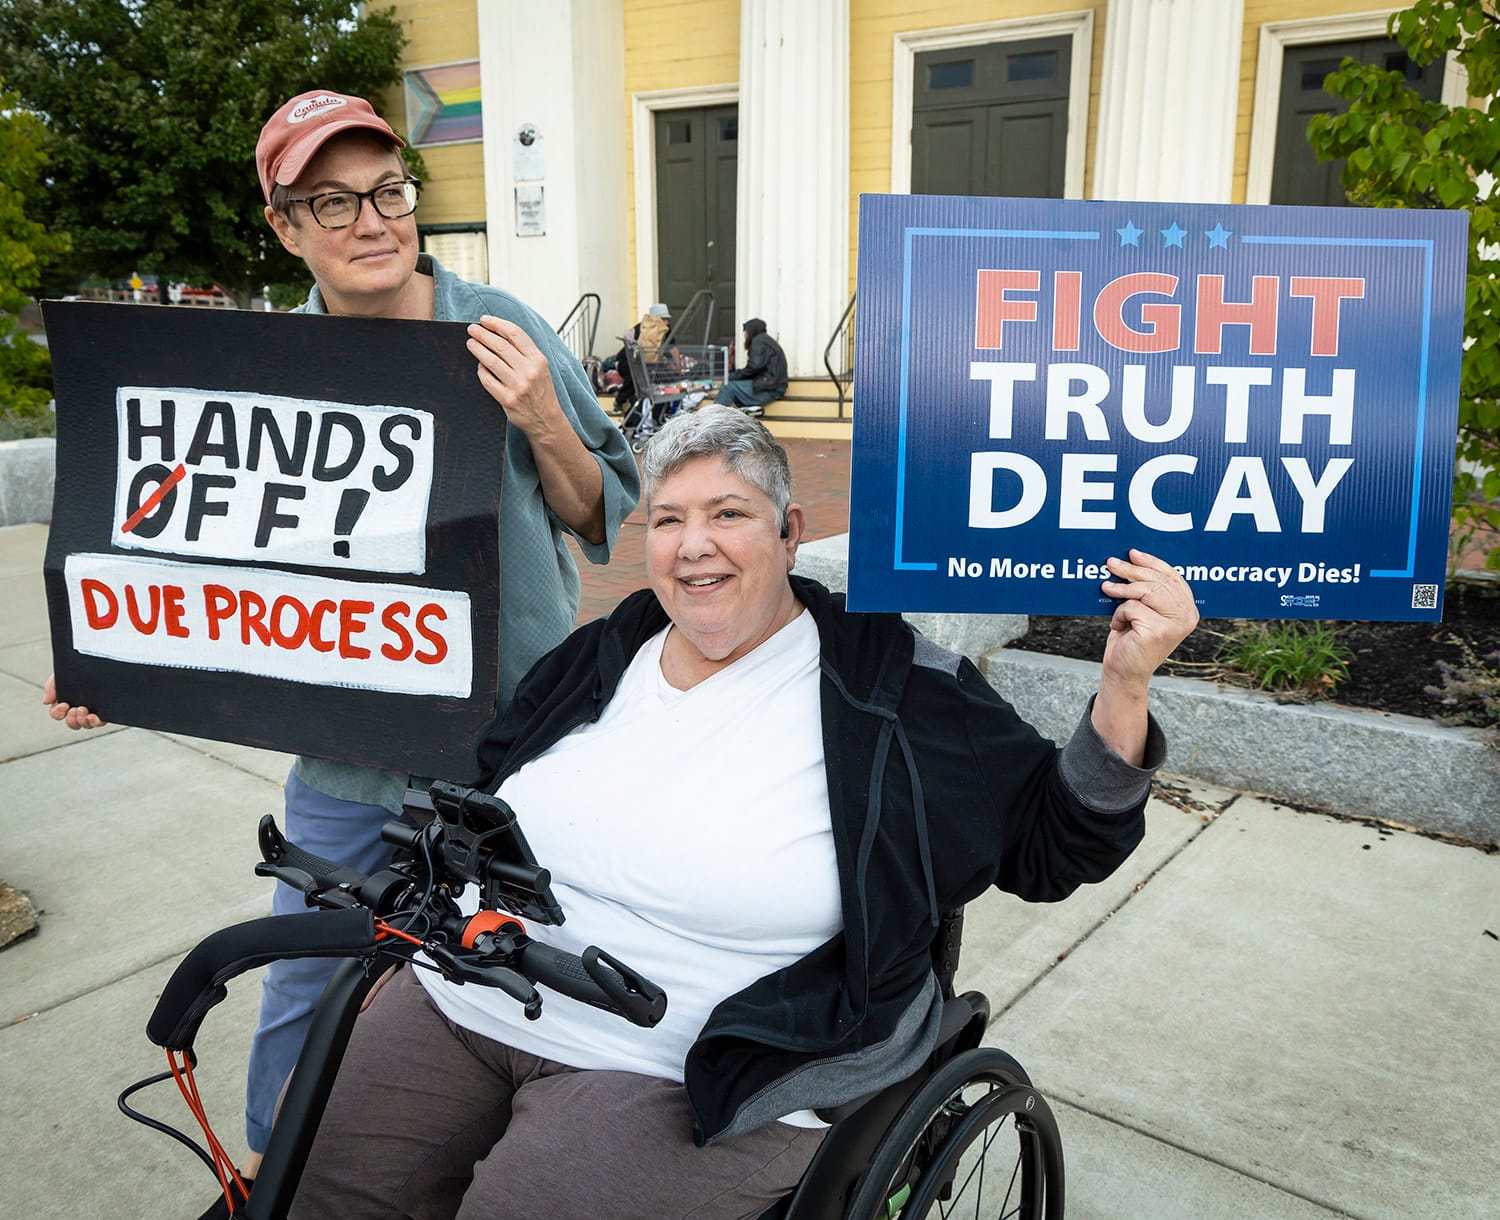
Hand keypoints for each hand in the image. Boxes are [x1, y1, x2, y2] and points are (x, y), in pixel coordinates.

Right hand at [43, 673, 104, 729]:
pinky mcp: (105, 710)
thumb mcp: (61, 675)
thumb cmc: (78, 668)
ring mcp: (92, 710)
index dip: (58, 713)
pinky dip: (95, 722)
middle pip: (72, 723)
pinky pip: (100, 722)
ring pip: (85, 725)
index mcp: (66, 702)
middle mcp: (79, 709)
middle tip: (75, 709)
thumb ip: (51, 687)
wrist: (98, 660)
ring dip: (82, 721)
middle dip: (71, 719)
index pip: (58, 714)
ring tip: (83, 709)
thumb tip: (46, 702)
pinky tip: (93, 716)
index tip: (64, 704)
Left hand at [466, 316, 564, 438]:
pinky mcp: (507, 399)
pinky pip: (488, 380)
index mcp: (538, 360)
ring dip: (477, 349)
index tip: (485, 320)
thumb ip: (524, 351)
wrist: (546, 420)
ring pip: (491, 361)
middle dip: (483, 334)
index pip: (515, 334)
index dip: (497, 324)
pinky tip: (479, 366)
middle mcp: (529, 371)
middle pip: (500, 345)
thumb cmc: (541, 391)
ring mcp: (518, 386)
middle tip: (472, 329)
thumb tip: (499, 333)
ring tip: (470, 343)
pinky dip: (481, 371)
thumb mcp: (541, 367)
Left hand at [1099, 549, 1198, 688]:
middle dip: (1132, 570)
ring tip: (1107, 588)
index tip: (1133, 554)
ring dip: (1122, 589)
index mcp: (1188, 609)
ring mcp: (1175, 624)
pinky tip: (1117, 625)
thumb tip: (1132, 559)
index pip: (1173, 578)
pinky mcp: (1158, 630)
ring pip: (1146, 591)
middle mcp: (1187, 616)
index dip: (1153, 563)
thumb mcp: (1143, 610)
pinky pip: (1131, 606)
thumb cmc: (1131, 639)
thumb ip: (1147, 590)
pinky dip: (1119, 614)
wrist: (1123, 671)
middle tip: (1111, 563)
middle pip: (1158, 581)